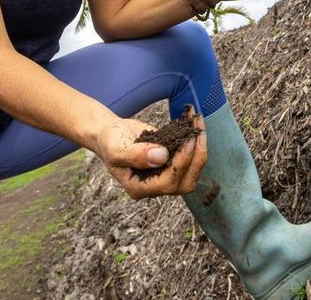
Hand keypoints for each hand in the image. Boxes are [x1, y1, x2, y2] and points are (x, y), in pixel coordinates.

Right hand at [92, 114, 207, 199]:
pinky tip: (195, 122)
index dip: (180, 165)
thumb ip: (135, 155)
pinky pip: (190, 157)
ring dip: (199, 147)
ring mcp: (165, 175)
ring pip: (192, 170)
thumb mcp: (116, 148)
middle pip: (185, 183)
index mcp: (139, 188)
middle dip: (196, 159)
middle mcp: (155, 186)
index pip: (167, 184)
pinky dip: (196, 140)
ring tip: (198, 123)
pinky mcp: (172, 162)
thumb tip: (162, 156)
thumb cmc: (110, 142)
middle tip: (198, 134)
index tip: (187, 142)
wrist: (112, 133)